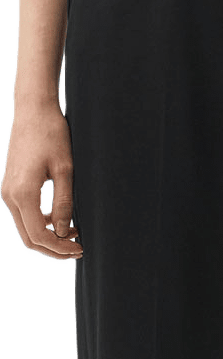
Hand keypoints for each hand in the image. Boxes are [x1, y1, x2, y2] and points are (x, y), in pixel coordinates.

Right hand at [1, 99, 82, 260]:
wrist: (33, 110)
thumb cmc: (51, 134)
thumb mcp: (65, 170)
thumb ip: (64, 203)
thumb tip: (64, 232)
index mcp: (23, 193)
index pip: (39, 235)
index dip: (60, 248)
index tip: (80, 248)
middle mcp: (10, 196)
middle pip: (29, 238)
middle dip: (53, 249)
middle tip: (77, 249)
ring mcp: (7, 192)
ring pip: (26, 229)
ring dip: (48, 236)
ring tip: (73, 234)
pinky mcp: (10, 187)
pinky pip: (24, 215)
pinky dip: (41, 223)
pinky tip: (60, 219)